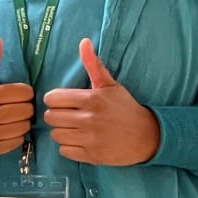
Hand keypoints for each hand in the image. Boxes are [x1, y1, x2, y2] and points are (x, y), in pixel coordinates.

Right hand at [0, 36, 34, 159]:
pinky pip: (18, 141)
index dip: (23, 92)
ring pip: (24, 126)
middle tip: (16, 107)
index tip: (18, 94)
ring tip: (13, 118)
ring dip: (22, 122)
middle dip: (25, 107)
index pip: (21, 92)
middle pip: (25, 110)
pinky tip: (8, 130)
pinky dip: (17, 136)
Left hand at [43, 39, 159, 165]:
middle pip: (50, 117)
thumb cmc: (125, 108)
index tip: (64, 102)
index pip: (52, 98)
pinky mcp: (91, 156)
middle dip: (57, 115)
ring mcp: (89, 139)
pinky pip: (64, 151)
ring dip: (61, 131)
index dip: (55, 99)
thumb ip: (93, 65)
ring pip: (55, 134)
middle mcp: (88, 119)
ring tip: (73, 128)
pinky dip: (68, 146)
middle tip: (68, 115)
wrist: (147, 136)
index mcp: (91, 99)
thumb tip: (83, 42)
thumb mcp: (110, 85)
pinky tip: (79, 140)